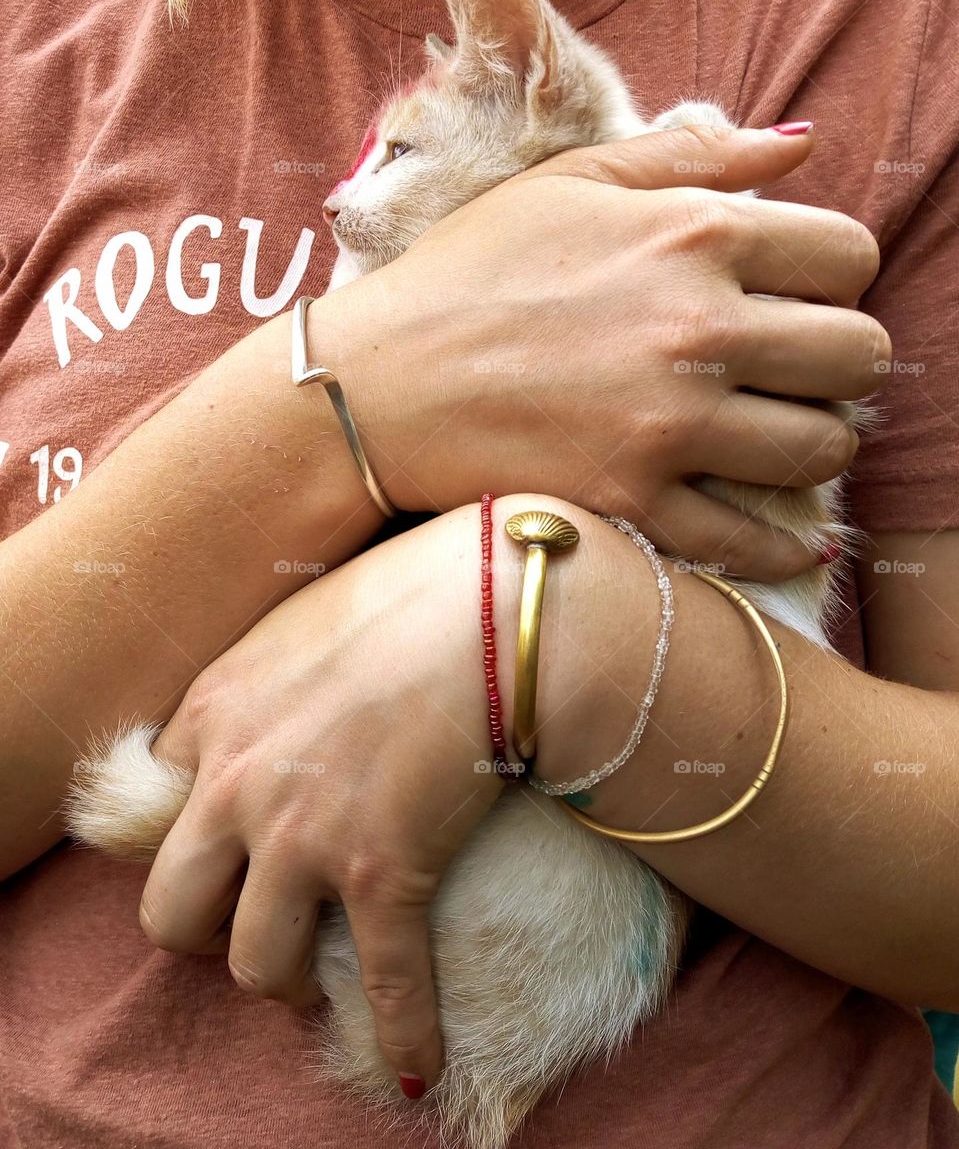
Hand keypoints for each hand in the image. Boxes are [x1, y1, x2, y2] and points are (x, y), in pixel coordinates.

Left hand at [139, 494, 658, 1095]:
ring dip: (285, 981)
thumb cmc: (414, 589)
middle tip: (257, 920)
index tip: (234, 852)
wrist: (497, 605)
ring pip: (253, 965)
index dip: (195, 841)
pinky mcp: (383, 875)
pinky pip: (385, 984)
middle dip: (208, 931)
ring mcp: (305, 836)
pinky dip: (403, 1032)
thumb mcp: (302, 617)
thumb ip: (264, 674)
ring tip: (321, 974)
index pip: (157, 813)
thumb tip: (282, 704)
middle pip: (171, 911)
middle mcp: (240, 785)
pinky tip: (417, 1059)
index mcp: (214, 714)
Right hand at [312, 123, 886, 580]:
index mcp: (692, 235)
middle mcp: (697, 328)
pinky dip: (781, 541)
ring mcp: (668, 423)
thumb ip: (695, 155)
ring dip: (817, 442)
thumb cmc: (468, 272)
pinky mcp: (635, 500)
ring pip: (825, 448)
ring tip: (775, 433)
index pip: (848, 255)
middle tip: (800, 370)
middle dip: (842, 362)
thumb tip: (799, 146)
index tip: (802, 296)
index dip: (838, 278)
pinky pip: (752, 539)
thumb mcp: (573, 183)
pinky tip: (785, 531)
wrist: (379, 381)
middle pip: (859, 356)